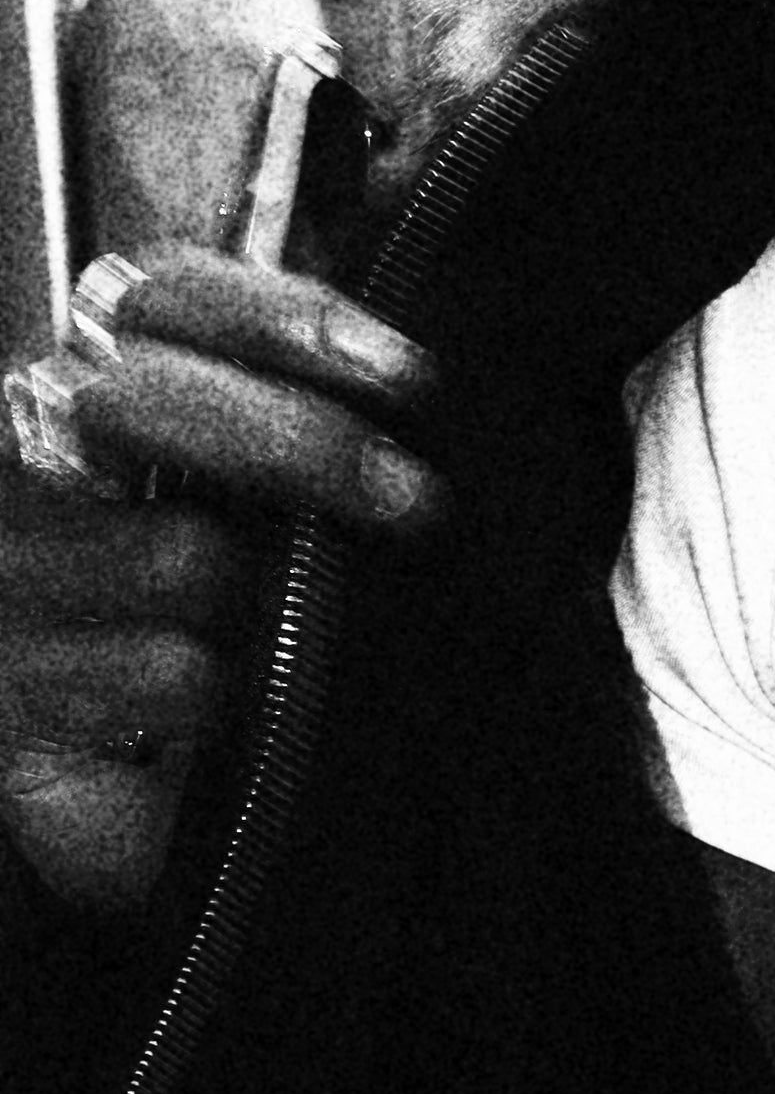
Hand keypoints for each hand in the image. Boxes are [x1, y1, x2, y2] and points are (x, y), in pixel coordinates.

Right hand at [1, 248, 443, 916]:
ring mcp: (4, 572)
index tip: (404, 371)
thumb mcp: (265, 505)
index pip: (162, 294)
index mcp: (87, 383)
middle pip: (142, 401)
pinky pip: (170, 672)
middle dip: (297, 444)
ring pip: (180, 557)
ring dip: (269, 612)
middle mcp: (21, 457)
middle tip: (415, 498)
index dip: (277, 314)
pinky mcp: (10, 692)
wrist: (135, 814)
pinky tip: (223, 720)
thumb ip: (308, 395)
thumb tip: (407, 279)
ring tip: (278, 648)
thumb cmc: (214, 631)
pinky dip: (226, 701)